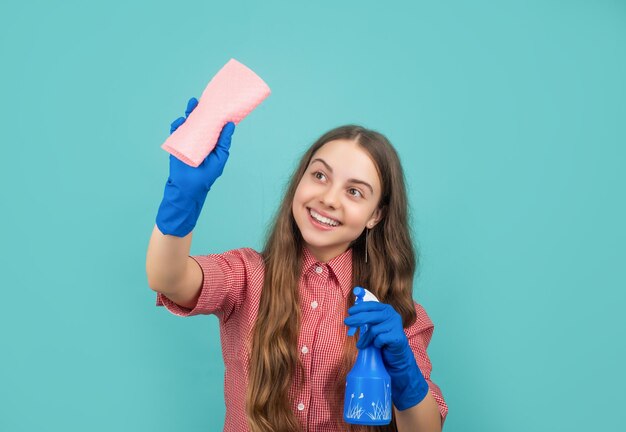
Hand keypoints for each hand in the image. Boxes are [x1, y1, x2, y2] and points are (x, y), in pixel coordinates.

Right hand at [156, 97, 234, 236]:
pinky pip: (175, 132)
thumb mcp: (220, 157)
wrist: (189, 188)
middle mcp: (199, 138)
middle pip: (199, 121)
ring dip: (188, 113)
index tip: (218, 103)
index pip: (212, 125)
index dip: (214, 114)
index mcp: (210, 141)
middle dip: (199, 110)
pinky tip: (181, 121)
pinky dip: (177, 125)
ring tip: (192, 105)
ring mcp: (187, 140)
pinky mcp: (176, 144)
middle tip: (201, 101)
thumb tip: (231, 124)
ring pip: (187, 123)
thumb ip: (224, 141)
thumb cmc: (207, 174)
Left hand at [344, 301, 428, 410]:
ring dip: (366, 339)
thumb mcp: (374, 326)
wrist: (397, 354)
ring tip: (362, 345)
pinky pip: (380, 339)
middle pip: (370, 316)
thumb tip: (351, 318)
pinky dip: (376, 344)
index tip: (350, 311)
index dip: (359, 308)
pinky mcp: (397, 337)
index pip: (371, 305)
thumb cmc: (383, 339)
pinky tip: (379, 346)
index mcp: (386, 309)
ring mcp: (396, 325)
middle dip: (357, 319)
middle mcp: (392, 315)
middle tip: (346, 322)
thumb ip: (366, 320)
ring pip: (374, 330)